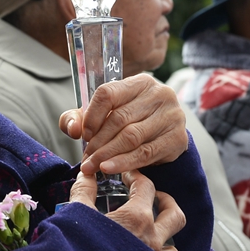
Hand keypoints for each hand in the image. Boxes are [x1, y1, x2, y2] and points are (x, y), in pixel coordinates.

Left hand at [59, 73, 187, 175]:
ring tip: (93, 166)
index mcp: (140, 82)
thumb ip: (80, 117)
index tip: (83, 135)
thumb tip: (72, 128)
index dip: (91, 116)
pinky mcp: (177, 138)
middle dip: (98, 142)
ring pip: (131, 137)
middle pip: (119, 118)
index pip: (108, 93)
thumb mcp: (106, 114)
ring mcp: (171, 115)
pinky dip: (124, 163)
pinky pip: (145, 153)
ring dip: (108, 154)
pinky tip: (109, 168)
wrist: (165, 137)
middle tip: (86, 159)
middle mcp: (159, 94)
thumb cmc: (132, 122)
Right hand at [69, 169, 184, 250]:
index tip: (128, 178)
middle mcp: (151, 240)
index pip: (146, 188)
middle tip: (153, 198)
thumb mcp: (77, 215)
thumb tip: (86, 175)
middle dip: (165, 201)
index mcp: (136, 219)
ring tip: (152, 234)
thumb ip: (84, 191)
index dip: (137, 178)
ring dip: (167, 237)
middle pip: (173, 213)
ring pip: (175, 248)